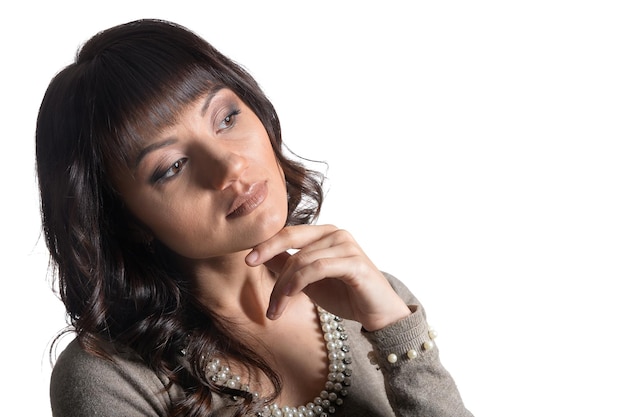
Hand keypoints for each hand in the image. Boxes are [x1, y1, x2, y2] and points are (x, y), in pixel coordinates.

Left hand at [245, 225, 410, 330]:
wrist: (378, 313)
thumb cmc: (345, 294)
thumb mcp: (309, 280)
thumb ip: (288, 265)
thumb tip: (261, 255)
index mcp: (325, 233)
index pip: (289, 233)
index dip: (266, 243)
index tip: (247, 259)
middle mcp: (336, 233)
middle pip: (291, 242)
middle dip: (268, 258)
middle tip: (250, 269)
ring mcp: (347, 246)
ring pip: (301, 260)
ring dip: (282, 286)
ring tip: (274, 310)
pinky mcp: (355, 262)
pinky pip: (317, 268)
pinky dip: (297, 283)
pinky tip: (288, 298)